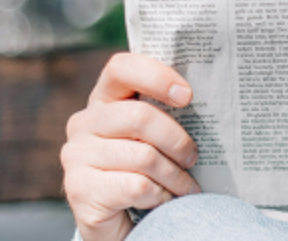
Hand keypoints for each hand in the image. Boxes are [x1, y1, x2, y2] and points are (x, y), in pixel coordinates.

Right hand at [62, 53, 202, 240]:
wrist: (118, 220)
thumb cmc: (144, 170)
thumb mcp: (153, 138)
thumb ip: (165, 115)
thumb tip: (210, 101)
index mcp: (104, 100)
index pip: (122, 68)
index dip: (156, 76)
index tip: (187, 96)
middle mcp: (84, 123)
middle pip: (139, 116)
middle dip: (177, 140)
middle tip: (193, 157)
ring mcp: (76, 155)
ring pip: (143, 156)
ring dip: (175, 176)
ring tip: (186, 186)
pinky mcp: (80, 188)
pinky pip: (137, 186)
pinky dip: (160, 196)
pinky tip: (163, 200)